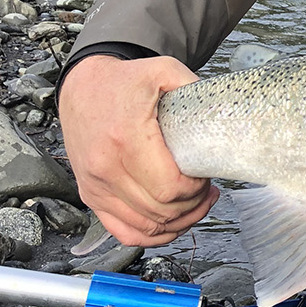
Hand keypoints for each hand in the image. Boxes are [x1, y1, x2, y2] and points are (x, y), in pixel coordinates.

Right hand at [59, 55, 218, 245]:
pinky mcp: (90, 195)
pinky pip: (123, 232)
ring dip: (177, 221)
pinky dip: (151, 235)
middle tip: (205, 189)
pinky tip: (171, 222)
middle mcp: (106, 167)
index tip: (206, 177)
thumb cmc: (122, 82)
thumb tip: (224, 109)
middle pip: (161, 211)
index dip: (196, 190)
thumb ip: (194, 88)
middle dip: (192, 205)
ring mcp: (95, 185)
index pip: (170, 188)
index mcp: (126, 139)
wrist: (81, 87)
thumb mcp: (163, 71)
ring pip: (145, 227)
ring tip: (195, 203)